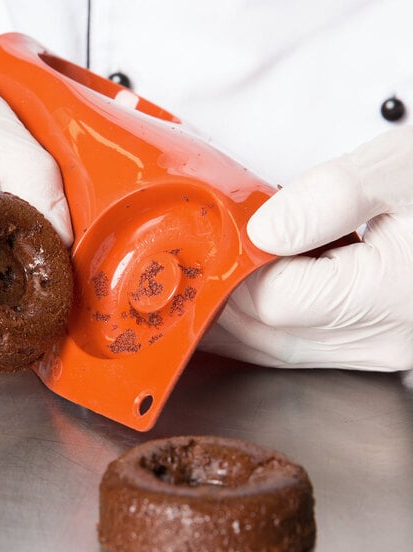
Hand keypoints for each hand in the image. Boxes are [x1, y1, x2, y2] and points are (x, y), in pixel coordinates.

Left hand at [199, 126, 412, 370]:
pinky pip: (306, 347)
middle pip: (271, 338)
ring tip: (208, 293)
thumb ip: (326, 200)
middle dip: (221, 309)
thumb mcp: (400, 169)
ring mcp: (384, 346)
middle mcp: (384, 335)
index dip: (229, 277)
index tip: (208, 249)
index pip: (273, 304)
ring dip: (239, 324)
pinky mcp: (381, 341)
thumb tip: (262, 233)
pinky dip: (269, 327)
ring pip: (284, 351)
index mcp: (388, 294)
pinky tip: (250, 302)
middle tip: (191, 280)